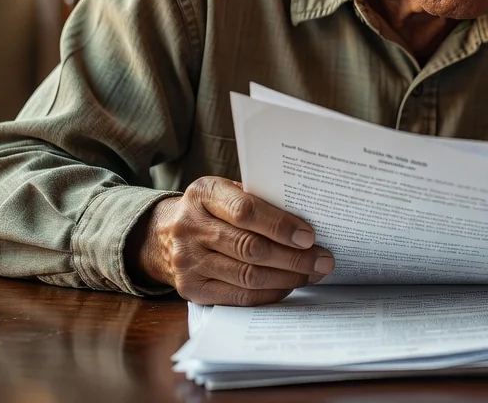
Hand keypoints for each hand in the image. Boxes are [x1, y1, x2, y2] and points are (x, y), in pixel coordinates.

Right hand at [128, 176, 334, 305]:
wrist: (162, 234)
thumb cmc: (211, 210)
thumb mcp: (227, 191)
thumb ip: (259, 199)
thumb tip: (309, 218)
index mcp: (204, 194)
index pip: (246, 211)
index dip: (281, 226)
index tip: (310, 235)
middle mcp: (190, 227)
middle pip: (251, 248)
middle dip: (295, 257)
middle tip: (324, 259)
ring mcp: (188, 261)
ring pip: (248, 275)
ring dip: (288, 277)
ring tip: (312, 273)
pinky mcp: (192, 289)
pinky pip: (239, 296)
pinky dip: (269, 293)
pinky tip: (288, 286)